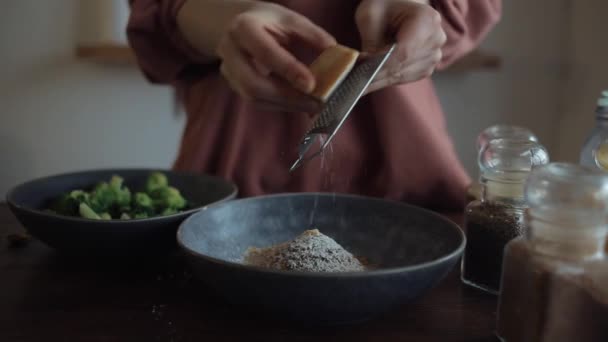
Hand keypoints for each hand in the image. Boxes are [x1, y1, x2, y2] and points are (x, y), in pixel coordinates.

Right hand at [215, 3, 335, 111]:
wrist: (239, 24)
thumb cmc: (268, 21)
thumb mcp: (290, 19)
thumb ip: (312, 35)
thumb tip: (337, 54)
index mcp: (244, 28)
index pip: (265, 53)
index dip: (288, 70)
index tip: (311, 85)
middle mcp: (230, 50)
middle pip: (253, 84)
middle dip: (287, 96)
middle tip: (316, 102)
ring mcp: (228, 71)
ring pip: (254, 97)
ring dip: (286, 104)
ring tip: (312, 105)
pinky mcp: (234, 85)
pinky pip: (257, 102)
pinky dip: (281, 105)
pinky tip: (300, 104)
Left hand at [355, 0, 446, 92]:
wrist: (401, 6)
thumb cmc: (386, 5)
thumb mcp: (371, 15)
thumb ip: (371, 41)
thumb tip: (365, 69)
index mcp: (426, 20)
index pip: (404, 52)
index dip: (381, 66)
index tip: (361, 74)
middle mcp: (435, 39)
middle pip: (402, 66)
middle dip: (376, 74)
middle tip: (353, 81)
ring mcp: (434, 55)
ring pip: (401, 76)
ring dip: (379, 80)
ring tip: (358, 81)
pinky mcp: (426, 67)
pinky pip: (404, 79)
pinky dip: (386, 80)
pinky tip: (371, 79)